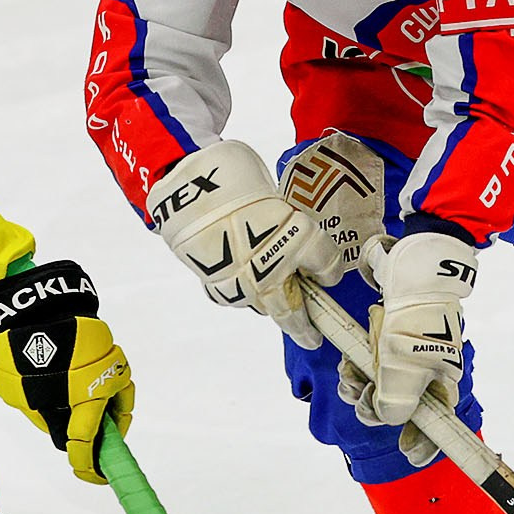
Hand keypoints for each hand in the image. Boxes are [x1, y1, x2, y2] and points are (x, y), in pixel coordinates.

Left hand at [0, 261, 134, 484]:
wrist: (36, 306)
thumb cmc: (23, 352)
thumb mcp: (23, 395)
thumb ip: (44, 419)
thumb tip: (62, 436)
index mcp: (84, 396)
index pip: (86, 441)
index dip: (86, 463)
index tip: (88, 474)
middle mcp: (105, 383)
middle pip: (111, 424)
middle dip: (102, 441)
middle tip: (91, 452)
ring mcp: (113, 365)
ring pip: (118, 401)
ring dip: (107, 415)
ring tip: (88, 420)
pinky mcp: (113, 351)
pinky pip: (113, 380)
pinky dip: (104, 391)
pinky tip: (85, 392)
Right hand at [146, 139, 345, 348]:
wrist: (184, 185)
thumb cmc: (231, 175)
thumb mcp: (271, 192)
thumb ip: (283, 220)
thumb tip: (284, 233)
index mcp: (300, 239)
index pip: (327, 265)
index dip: (329, 269)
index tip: (327, 273)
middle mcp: (275, 268)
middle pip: (295, 310)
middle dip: (305, 327)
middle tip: (313, 337)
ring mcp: (244, 282)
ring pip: (264, 307)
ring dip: (271, 307)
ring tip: (277, 308)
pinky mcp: (216, 285)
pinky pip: (234, 296)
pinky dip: (241, 293)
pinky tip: (242, 284)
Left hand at [363, 230, 475, 425]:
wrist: (408, 271)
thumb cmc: (412, 321)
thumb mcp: (403, 368)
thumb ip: (395, 403)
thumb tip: (389, 420)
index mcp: (443, 381)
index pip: (438, 423)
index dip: (425, 443)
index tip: (411, 455)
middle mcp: (427, 371)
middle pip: (400, 407)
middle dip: (375, 407)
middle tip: (361, 399)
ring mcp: (406, 356)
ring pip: (380, 387)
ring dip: (359, 386)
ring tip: (348, 375)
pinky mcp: (388, 342)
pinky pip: (370, 366)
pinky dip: (357, 368)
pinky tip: (347, 363)